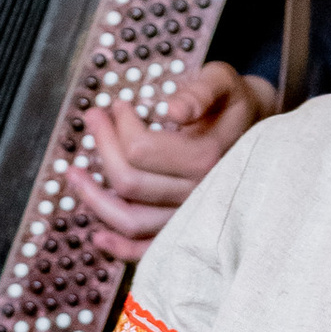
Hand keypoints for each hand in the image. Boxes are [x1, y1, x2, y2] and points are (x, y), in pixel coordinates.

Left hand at [64, 64, 269, 259]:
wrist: (256, 130)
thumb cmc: (232, 103)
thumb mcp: (222, 81)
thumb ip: (201, 91)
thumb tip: (172, 110)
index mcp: (207, 158)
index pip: (142, 150)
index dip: (120, 125)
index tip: (117, 105)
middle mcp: (199, 194)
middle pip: (129, 182)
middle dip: (102, 147)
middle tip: (93, 119)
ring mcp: (191, 218)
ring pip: (131, 220)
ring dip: (95, 199)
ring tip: (74, 174)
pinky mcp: (185, 233)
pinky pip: (148, 250)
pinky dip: (119, 247)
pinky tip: (97, 235)